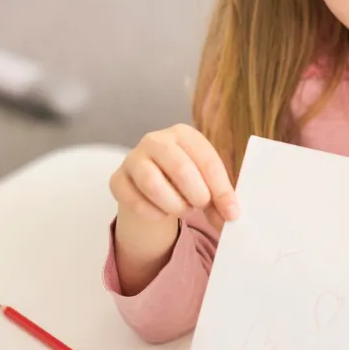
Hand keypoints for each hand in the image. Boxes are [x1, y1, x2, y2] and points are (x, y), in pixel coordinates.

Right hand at [109, 125, 238, 292]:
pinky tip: (161, 214)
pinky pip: (134, 200)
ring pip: (153, 184)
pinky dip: (153, 213)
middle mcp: (156, 140)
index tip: (231, 213)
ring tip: (183, 210)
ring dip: (174, 205)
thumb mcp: (206, 183)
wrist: (150, 185)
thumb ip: (220, 198)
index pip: (207, 160)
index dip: (222, 190)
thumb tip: (231, 216)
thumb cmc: (185, 180)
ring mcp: (133, 158)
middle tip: (200, 206)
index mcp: (184, 133)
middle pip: (181, 169)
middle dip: (197, 195)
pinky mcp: (117, 179)